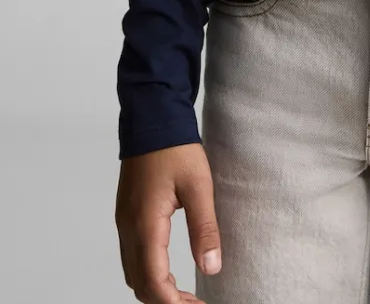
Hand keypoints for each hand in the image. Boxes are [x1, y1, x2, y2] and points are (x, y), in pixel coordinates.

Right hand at [115, 143, 221, 302]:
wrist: (152, 118)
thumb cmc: (175, 148)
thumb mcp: (199, 186)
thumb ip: (205, 228)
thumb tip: (212, 267)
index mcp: (146, 224)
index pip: (154, 281)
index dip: (175, 303)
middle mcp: (129, 228)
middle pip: (139, 284)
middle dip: (165, 300)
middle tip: (194, 303)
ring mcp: (124, 222)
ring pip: (132, 272)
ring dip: (155, 288)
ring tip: (184, 293)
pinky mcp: (126, 215)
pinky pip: (131, 256)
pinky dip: (147, 272)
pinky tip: (168, 271)